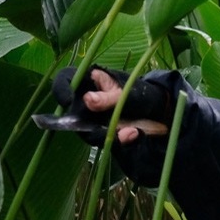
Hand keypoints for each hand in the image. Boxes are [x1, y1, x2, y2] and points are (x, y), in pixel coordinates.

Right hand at [48, 67, 168, 144]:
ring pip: (86, 130)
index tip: (67, 101)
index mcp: (90, 80)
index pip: (65, 79)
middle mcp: (84, 101)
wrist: (158, 112)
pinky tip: (133, 134)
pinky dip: (118, 140)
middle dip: (88, 123)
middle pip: (72, 112)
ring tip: (131, 131)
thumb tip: (87, 99)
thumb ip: (109, 97)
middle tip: (107, 127)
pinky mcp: (101, 133)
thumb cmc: (141, 93)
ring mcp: (91, 119)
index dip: (61, 89)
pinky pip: (103, 140)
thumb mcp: (129, 92)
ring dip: (106, 134)